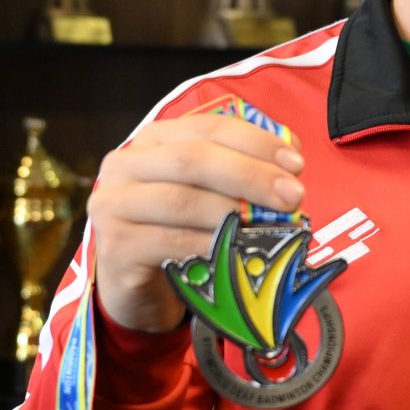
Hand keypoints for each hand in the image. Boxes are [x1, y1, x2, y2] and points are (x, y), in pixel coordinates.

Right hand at [86, 114, 306, 333]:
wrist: (135, 282)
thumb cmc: (181, 227)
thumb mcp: (210, 191)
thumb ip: (243, 167)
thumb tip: (290, 156)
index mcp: (155, 139)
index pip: (209, 127)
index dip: (256, 142)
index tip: (296, 164)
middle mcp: (126, 165)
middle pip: (194, 159)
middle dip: (251, 175)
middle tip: (293, 196)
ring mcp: (113, 205)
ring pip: (182, 200)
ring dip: (235, 212)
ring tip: (273, 225)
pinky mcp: (114, 246)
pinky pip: (171, 242)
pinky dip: (211, 244)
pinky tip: (238, 249)